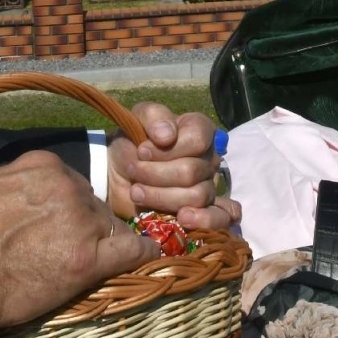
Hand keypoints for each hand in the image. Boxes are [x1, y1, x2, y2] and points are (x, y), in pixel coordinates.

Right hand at [0, 150, 159, 327]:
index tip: (64, 226)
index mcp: (43, 165)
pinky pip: (130, 250)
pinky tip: (148, 255)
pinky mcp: (86, 258)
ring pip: (109, 228)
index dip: (72, 209)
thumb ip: (21, 183)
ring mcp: (79, 220)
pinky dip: (141, 253)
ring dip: (102, 244)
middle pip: (94, 205)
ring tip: (81, 264)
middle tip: (64, 251)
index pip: (74, 184)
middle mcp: (67, 185)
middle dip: (86, 227)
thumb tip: (33, 192)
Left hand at [107, 102, 240, 231]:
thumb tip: (167, 136)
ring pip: (197, 196)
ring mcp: (209, 185)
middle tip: (134, 172)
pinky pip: (221, 217)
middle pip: (191, 172)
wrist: (116, 172)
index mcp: (199, 130)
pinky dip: (205, 220)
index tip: (142, 151)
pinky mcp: (202, 211)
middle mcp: (209, 158)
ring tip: (137, 192)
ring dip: (160, 196)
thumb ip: (152, 117)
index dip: (167, 149)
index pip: (197, 140)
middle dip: (156, 174)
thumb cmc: (132, 142)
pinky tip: (183, 218)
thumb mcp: (136, 119)